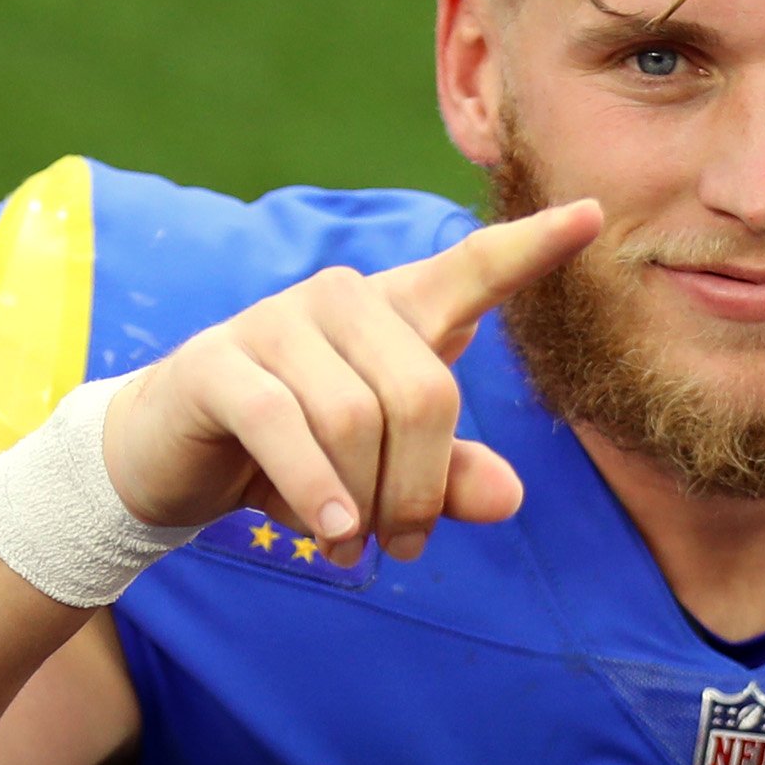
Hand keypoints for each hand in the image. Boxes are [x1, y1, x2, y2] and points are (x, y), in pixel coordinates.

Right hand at [97, 200, 600, 563]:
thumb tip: (507, 495)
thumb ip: (446, 479)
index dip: (532, 246)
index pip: (472, 269)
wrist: (169, 461)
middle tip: (404, 547)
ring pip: (356, 417)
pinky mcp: (216, 361)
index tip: (595, 216)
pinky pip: (283, 425)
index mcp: (396, 313)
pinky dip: (315, 488)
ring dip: (363, 502)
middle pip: (424, 392)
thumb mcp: (380, 476)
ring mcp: (275, 322)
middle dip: (422, 488)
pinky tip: (331, 532)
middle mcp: (341, 299)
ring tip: (352, 548)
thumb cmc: (294, 457)